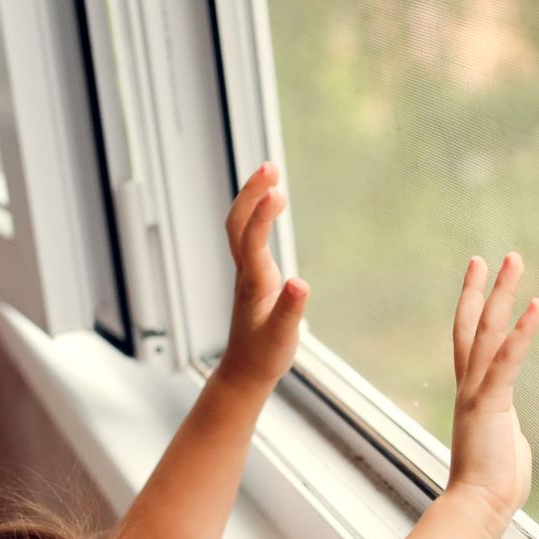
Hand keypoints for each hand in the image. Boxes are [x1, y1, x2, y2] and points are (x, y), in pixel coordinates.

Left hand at [217, 162, 307, 392]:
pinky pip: (249, 235)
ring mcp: (247, 272)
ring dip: (252, 198)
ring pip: (241, 226)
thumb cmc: (264, 356)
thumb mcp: (283, 336)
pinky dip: (257, 214)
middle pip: (238, 223)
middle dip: (251, 193)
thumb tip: (301, 282)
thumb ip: (291, 309)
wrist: (244, 371)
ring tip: (272, 175)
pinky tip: (271, 204)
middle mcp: (246, 272)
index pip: (252, 241)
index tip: (276, 191)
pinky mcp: (253, 276)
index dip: (262, 216)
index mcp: (253, 283)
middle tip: (270, 167)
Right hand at [447, 253, 538, 530]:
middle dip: (482, 289)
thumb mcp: (501, 441)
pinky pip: (508, 361)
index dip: (471, 306)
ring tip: (512, 261)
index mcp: (474, 393)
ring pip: (487, 332)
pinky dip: (522, 333)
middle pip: (472, 326)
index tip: (477, 277)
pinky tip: (536, 306)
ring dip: (500, 293)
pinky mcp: (491, 404)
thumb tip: (507, 431)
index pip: (469, 341)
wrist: (478, 507)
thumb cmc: (493, 484)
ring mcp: (478, 393)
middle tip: (491, 257)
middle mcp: (470, 386)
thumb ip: (502, 425)